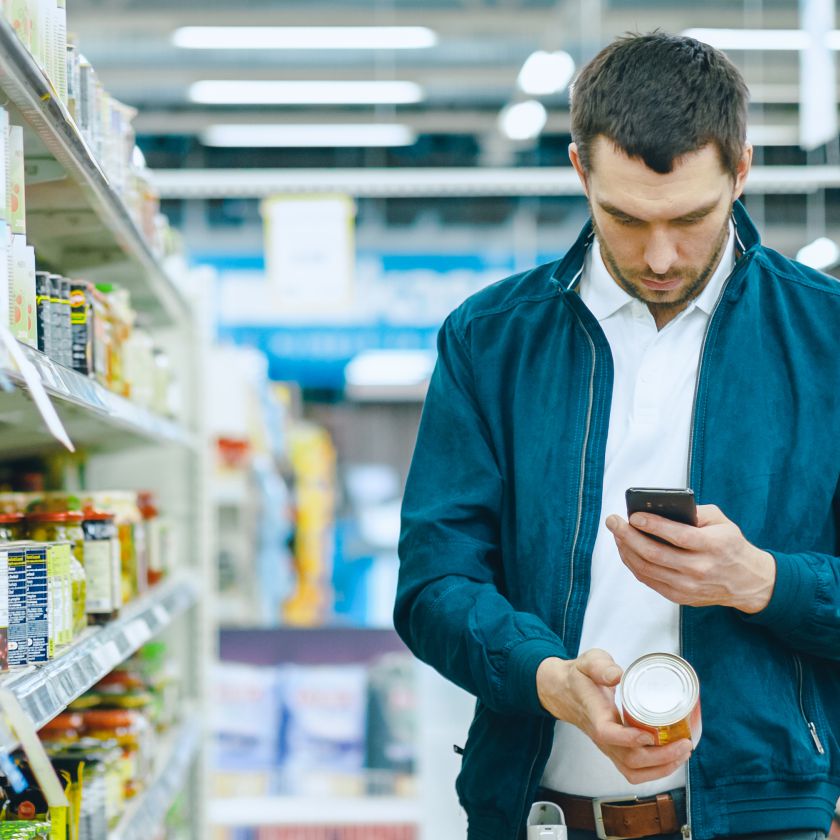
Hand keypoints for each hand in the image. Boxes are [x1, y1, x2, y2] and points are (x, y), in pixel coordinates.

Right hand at [536, 650, 692, 783]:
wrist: (563, 692)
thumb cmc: (579, 676)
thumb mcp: (588, 662)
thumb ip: (601, 666)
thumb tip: (617, 674)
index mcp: (594, 714)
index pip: (608, 734)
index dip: (630, 738)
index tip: (652, 733)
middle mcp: (601, 736)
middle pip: (629, 760)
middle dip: (661, 757)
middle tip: (685, 743)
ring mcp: (608, 747)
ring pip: (633, 772)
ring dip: (662, 769)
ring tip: (683, 753)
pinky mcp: (615, 751)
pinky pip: (634, 771)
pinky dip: (656, 771)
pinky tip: (672, 759)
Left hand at [605, 504, 775, 613]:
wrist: (748, 582)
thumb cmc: (730, 545)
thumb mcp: (722, 522)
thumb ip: (695, 512)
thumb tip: (661, 507)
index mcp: (714, 546)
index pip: (678, 536)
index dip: (653, 525)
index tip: (633, 515)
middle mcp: (700, 569)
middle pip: (655, 554)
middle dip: (628, 536)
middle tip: (613, 521)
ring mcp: (689, 586)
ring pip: (647, 569)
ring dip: (626, 549)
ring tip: (616, 533)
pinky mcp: (680, 596)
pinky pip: (649, 580)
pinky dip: (633, 564)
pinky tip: (626, 549)